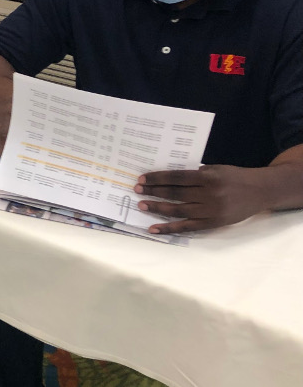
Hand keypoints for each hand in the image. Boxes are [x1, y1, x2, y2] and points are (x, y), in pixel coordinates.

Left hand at [135, 165, 267, 233]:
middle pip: (175, 194)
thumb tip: (168, 179)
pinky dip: (169, 228)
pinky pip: (187, 227)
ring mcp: (211, 211)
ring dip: (158, 208)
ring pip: (179, 211)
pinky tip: (154, 228)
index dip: (158, 178)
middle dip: (154, 192)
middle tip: (137, 190)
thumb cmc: (234, 177)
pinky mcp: (213, 223)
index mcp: (208, 178)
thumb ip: (196, 174)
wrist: (260, 191)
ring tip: (142, 205)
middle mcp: (209, 195)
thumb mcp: (216, 168)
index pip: (177, 178)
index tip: (142, 179)